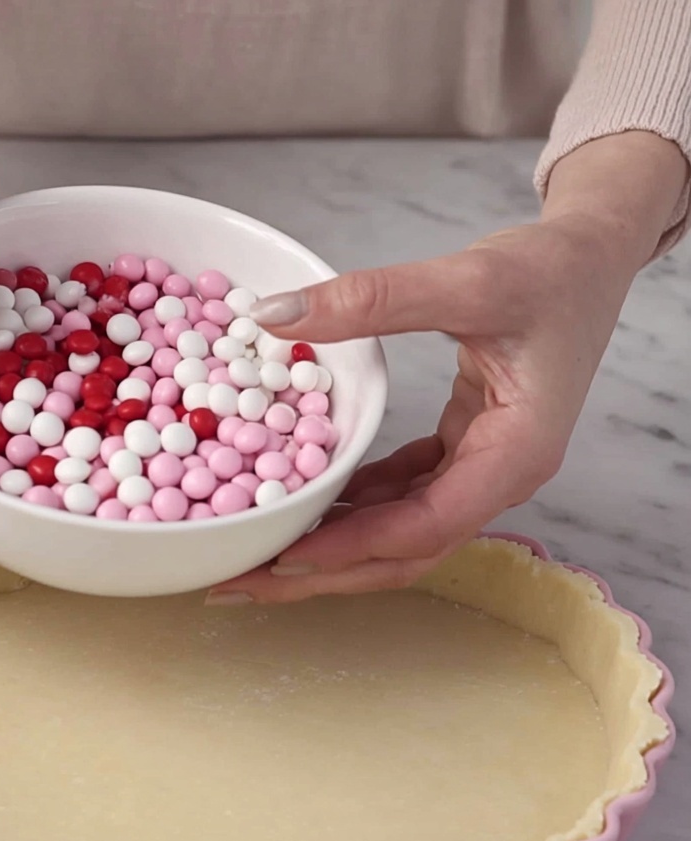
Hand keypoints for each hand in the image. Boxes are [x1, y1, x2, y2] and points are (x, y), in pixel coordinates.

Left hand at [209, 131, 687, 604]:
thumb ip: (373, 299)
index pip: (426, 526)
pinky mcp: (464, 453)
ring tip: (262, 551)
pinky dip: (355, 504)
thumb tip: (273, 315)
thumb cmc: (550, 272)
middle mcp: (501, 479)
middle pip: (405, 552)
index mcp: (516, 456)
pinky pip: (403, 496)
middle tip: (247, 580)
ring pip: (400, 533)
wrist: (594, 258)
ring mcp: (482, 471)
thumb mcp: (465, 279)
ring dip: (334, 545)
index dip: (352, 546)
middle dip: (326, 572)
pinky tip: (307, 497)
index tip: (285, 554)